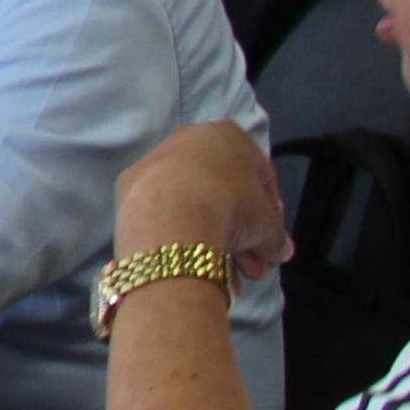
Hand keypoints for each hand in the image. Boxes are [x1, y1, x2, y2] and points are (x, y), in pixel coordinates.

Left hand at [112, 121, 291, 285]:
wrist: (170, 216)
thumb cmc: (231, 208)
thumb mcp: (269, 226)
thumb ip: (277, 237)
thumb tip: (281, 250)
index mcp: (228, 136)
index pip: (260, 177)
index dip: (271, 214)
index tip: (272, 240)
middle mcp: (188, 140)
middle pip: (225, 193)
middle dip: (244, 234)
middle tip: (254, 264)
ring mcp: (154, 162)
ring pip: (195, 204)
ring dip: (217, 239)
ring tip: (232, 273)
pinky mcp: (128, 187)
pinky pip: (164, 212)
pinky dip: (181, 234)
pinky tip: (194, 262)